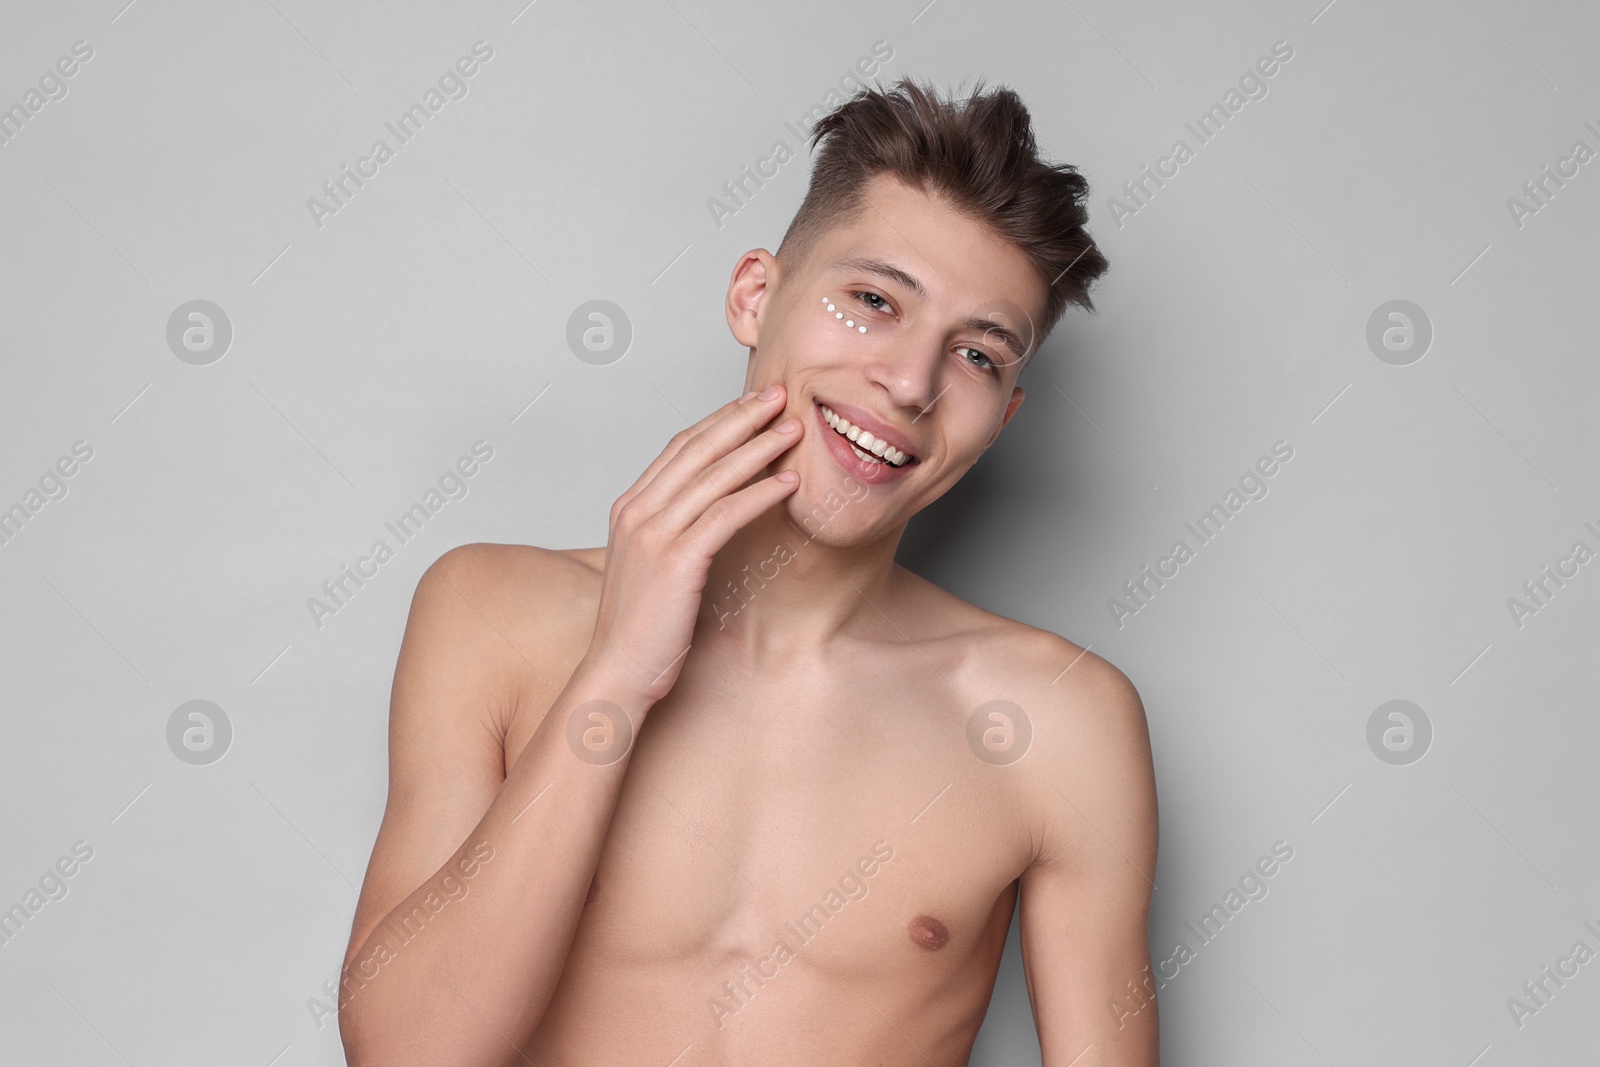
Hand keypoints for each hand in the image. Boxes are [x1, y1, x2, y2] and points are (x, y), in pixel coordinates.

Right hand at [585, 385, 801, 702]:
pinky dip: (759, 494)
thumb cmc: (640, 628)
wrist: (617, 672)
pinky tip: (788, 483)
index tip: (752, 404)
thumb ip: (671, 532)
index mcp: (630, 508)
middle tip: (778, 396)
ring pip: (713, 476)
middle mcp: (637, 512)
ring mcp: (653, 534)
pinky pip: (725, 515)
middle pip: (697, 449)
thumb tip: (708, 513)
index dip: (718, 421)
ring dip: (758, 448)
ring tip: (792, 430)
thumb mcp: (651, 566)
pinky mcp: (675, 561)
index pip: (679, 448)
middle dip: (741, 418)